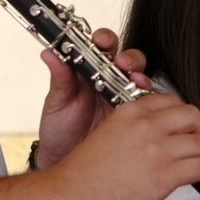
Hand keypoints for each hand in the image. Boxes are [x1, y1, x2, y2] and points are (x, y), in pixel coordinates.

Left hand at [36, 27, 150, 168]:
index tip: (99, 40)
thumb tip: (50, 53)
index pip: (101, 47)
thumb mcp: (57, 102)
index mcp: (88, 70)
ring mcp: (123, 97)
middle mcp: (109, 80)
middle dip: (127, 56)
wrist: (65, 160)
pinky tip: (143, 102)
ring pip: (139, 78)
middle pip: (127, 58)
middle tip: (121, 62)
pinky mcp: (134, 116)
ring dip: (139, 76)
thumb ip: (59, 78)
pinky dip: (149, 100)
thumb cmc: (59, 129)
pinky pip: (147, 104)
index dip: (103, 39)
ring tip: (134, 80)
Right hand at [48, 91, 199, 199]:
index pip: (171, 101)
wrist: (72, 195)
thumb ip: (135, 131)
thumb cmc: (85, 173)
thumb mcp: (109, 135)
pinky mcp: (165, 173)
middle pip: (192, 115)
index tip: (188, 126)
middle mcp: (147, 124)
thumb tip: (156, 139)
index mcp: (131, 111)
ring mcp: (158, 148)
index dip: (183, 115)